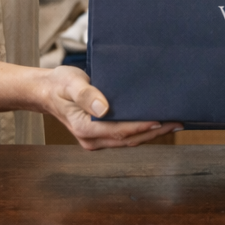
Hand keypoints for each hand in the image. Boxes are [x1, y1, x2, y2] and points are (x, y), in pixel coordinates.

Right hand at [39, 65, 181, 149]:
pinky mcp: (100, 135)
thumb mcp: (70, 84)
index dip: (141, 127)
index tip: (161, 120)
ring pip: (128, 140)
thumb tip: (104, 110)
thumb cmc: (59, 85)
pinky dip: (141, 131)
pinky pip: (124, 136)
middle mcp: (92, 139)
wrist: (47, 91)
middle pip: (128, 139)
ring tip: (173, 123)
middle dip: (154, 132)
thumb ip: (86, 96)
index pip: (119, 131)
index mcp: (85, 129)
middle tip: (177, 122)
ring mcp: (96, 140)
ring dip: (150, 134)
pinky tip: (156, 123)